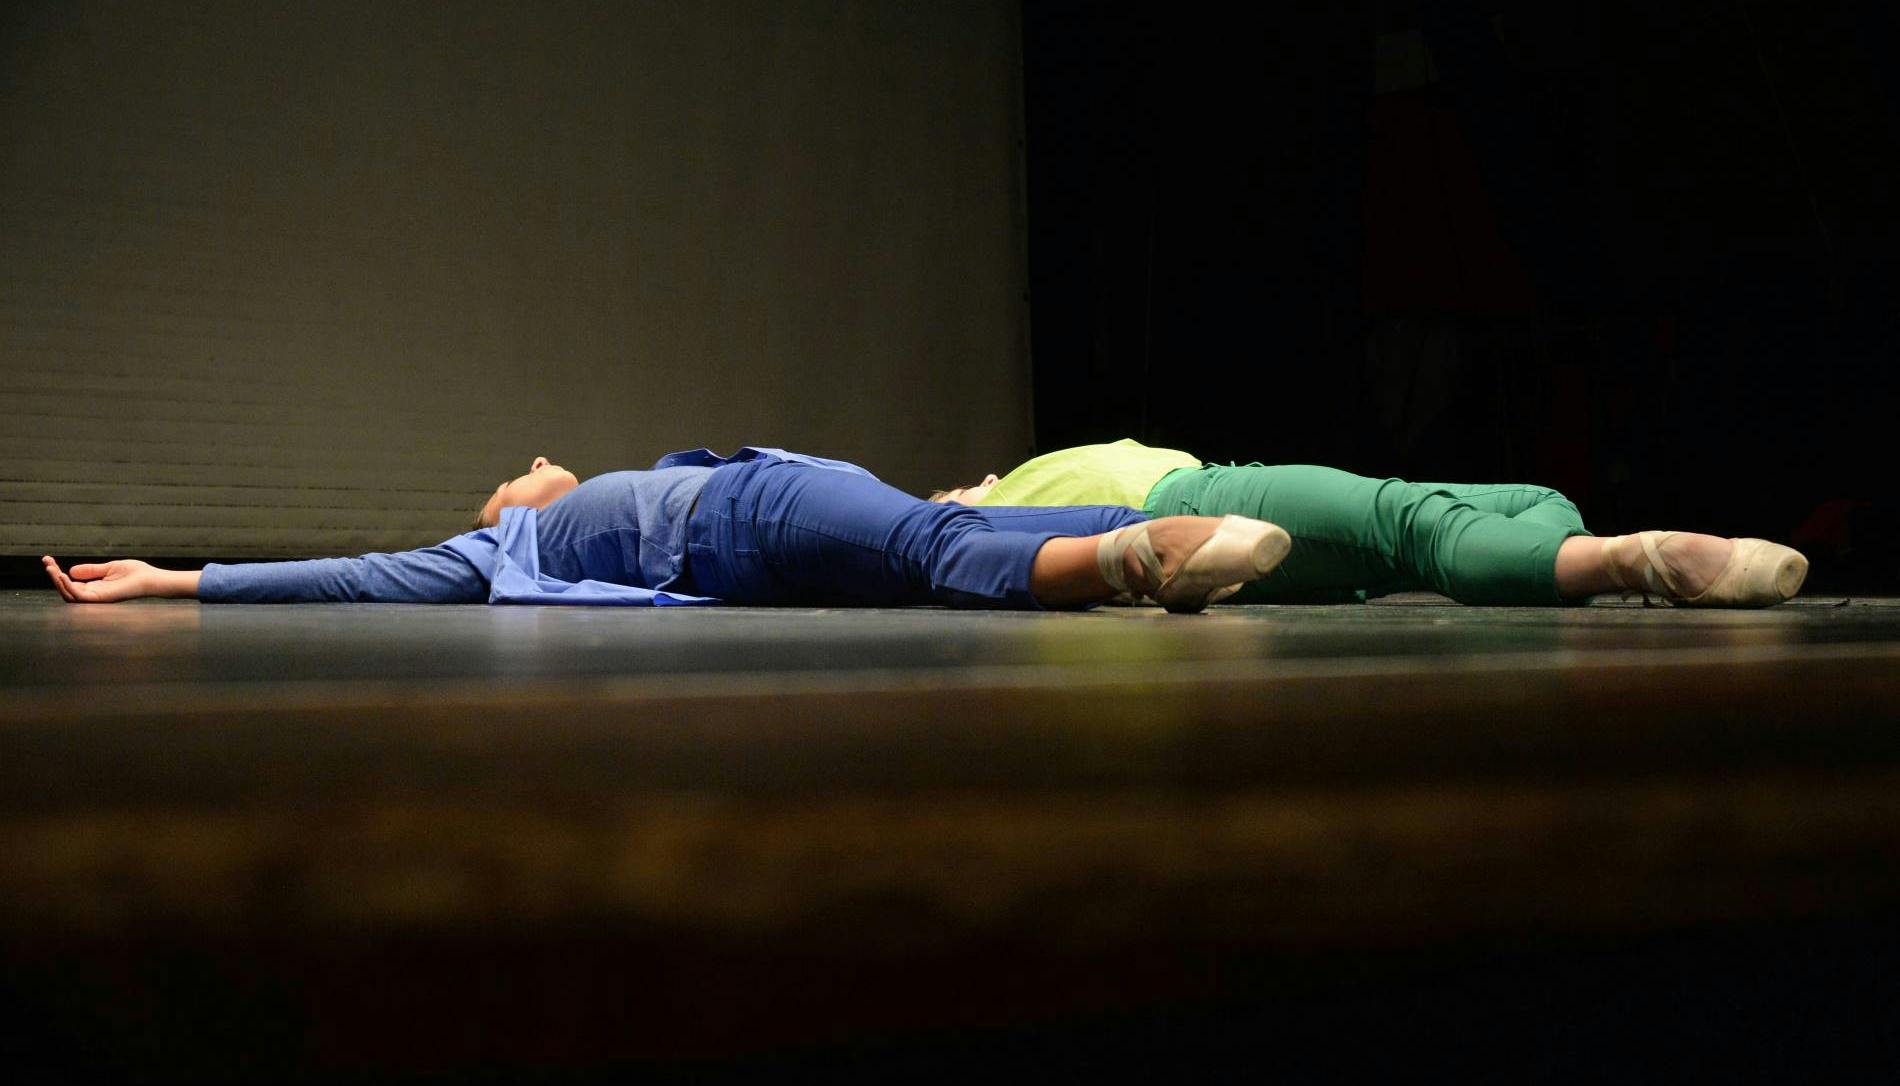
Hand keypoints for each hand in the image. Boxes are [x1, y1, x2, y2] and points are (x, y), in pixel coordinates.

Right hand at [41, 556, 195, 602]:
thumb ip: (91, 570)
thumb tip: (71, 570)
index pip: (70, 583)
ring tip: (51, 568)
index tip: (48, 559)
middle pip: (66, 590)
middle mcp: (93, 595)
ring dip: (57, 581)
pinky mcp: (101, 599)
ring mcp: (97, 599)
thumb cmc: (136, 573)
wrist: (151, 578)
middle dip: (53, 576)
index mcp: (94, 588)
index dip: (57, 572)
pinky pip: (80, 597)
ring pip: (69, 595)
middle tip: (46, 561)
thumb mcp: (109, 568)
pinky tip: (63, 575)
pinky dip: (69, 587)